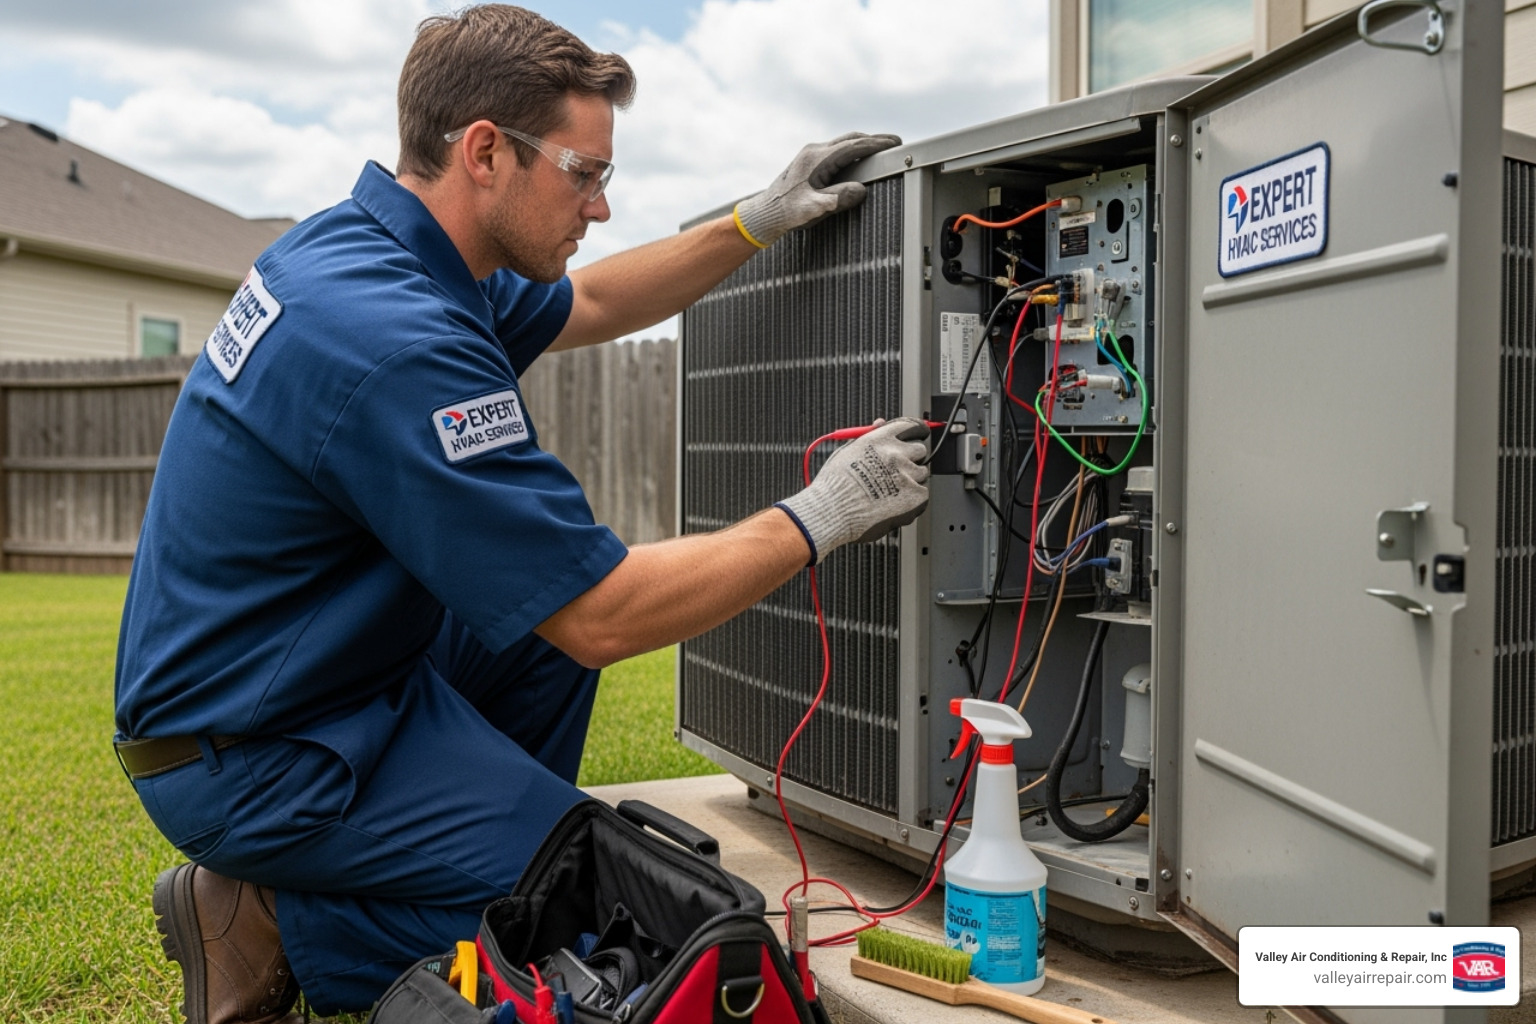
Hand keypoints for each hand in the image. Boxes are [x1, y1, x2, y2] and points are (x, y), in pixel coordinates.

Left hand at [733, 132, 901, 247]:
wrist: (765, 213)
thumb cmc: (788, 213)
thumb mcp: (815, 209)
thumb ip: (838, 198)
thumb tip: (861, 190)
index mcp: (818, 158)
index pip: (855, 146)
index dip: (878, 144)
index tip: (896, 144)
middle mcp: (814, 151)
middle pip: (851, 138)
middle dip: (875, 140)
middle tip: (895, 143)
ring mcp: (810, 155)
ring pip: (843, 142)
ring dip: (864, 144)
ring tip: (882, 149)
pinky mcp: (808, 162)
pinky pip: (836, 150)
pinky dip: (853, 150)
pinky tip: (859, 158)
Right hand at [776, 417, 929, 564]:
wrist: (833, 512)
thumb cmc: (834, 485)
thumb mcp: (848, 451)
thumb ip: (870, 436)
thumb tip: (881, 423)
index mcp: (880, 440)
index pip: (910, 426)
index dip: (915, 431)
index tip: (918, 434)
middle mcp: (896, 454)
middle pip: (919, 450)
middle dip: (911, 458)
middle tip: (897, 471)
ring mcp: (907, 475)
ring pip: (921, 473)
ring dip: (911, 480)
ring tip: (890, 491)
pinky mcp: (914, 496)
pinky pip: (923, 494)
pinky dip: (913, 499)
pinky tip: (895, 503)